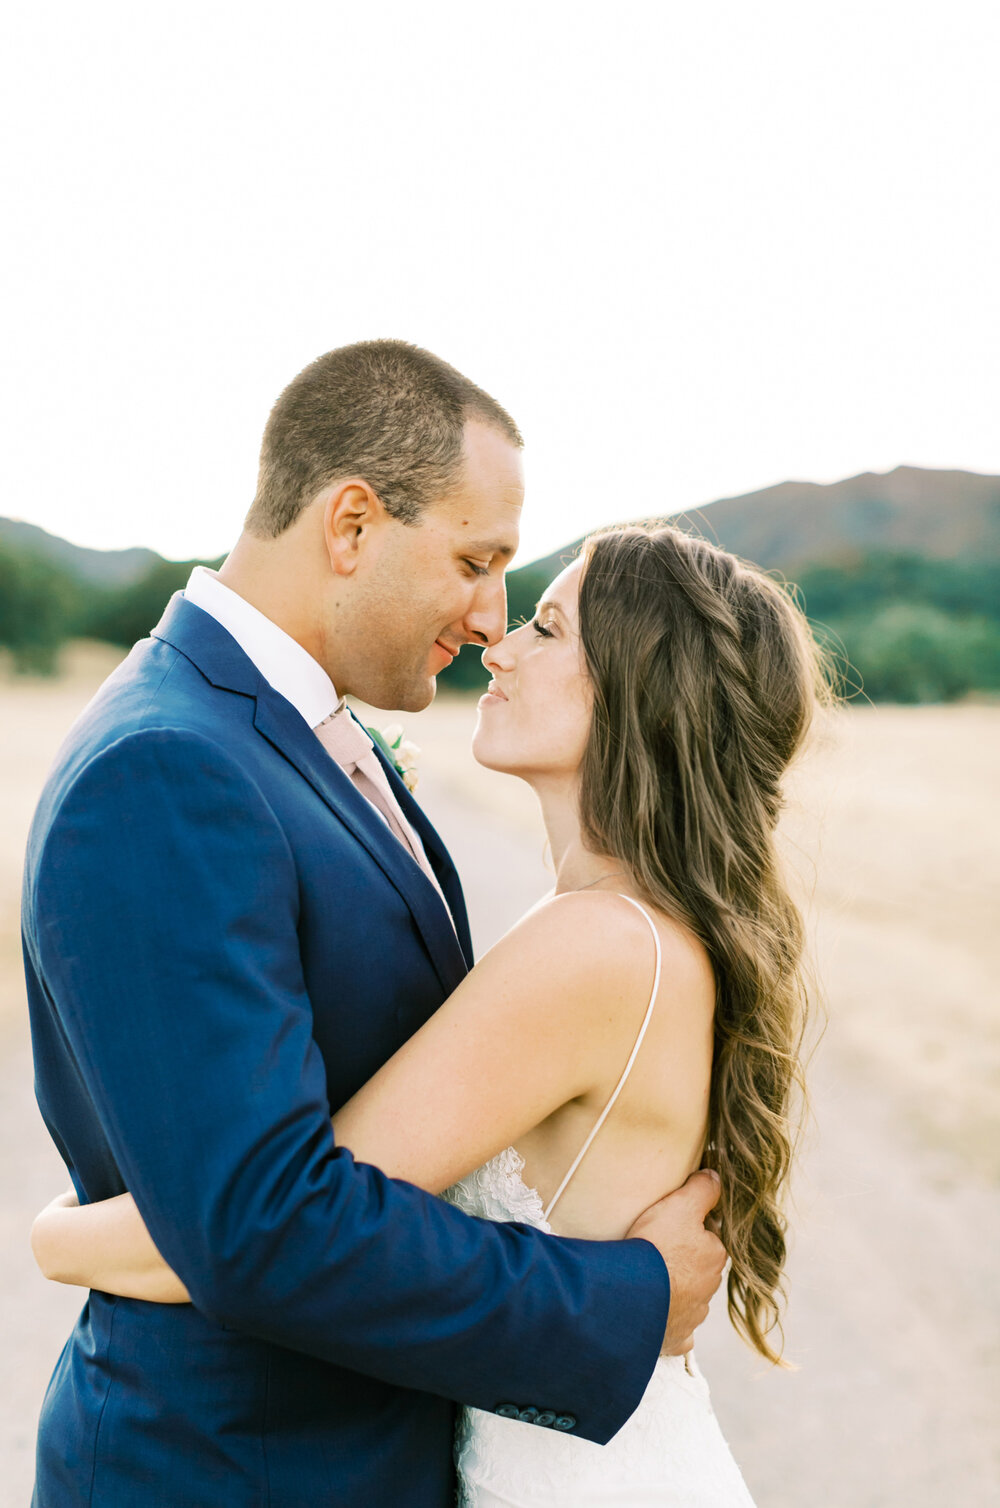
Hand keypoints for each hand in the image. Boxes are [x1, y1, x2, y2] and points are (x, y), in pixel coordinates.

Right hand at [626, 1169, 726, 1354]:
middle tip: (659, 1251)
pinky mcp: (674, 1337)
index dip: (693, 1230)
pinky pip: (677, 1332)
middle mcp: (709, 1289)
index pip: (711, 1239)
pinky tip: (659, 1319)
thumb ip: (702, 1189)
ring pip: (690, 1300)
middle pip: (701, 1270)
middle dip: (686, 1263)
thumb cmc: (658, 1248)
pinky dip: (671, 1326)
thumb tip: (716, 1176)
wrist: (634, 1297)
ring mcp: (692, 1316)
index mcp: (714, 1257)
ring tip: (651, 1281)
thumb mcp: (680, 1206)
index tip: (673, 1225)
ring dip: (677, 1292)